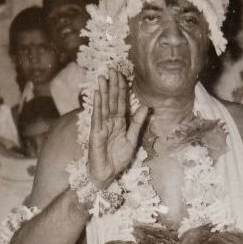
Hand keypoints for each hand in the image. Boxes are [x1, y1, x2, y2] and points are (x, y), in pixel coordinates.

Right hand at [88, 72, 149, 188]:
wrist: (108, 174)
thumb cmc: (118, 159)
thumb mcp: (132, 139)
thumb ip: (137, 122)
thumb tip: (147, 106)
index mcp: (120, 123)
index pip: (121, 103)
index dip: (121, 89)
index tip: (122, 75)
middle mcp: (110, 122)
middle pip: (111, 101)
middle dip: (112, 85)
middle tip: (112, 69)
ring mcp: (102, 126)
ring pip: (104, 106)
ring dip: (103, 91)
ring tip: (103, 77)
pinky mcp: (95, 133)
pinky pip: (97, 117)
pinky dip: (97, 105)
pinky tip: (98, 94)